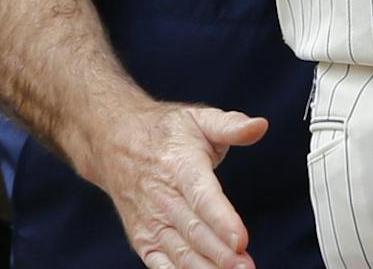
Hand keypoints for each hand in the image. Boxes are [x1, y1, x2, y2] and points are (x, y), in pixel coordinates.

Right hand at [82, 100, 268, 268]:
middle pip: (194, 231)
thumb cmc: (164, 132)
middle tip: (246, 267)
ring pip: (179, 252)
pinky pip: (160, 263)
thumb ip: (231, 125)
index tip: (242, 240)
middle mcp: (162, 197)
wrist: (112, 142)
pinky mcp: (142, 237)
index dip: (222, 220)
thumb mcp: (199, 118)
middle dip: (221, 254)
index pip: (202, 197)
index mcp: (180, 166)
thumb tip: (260, 126)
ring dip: (206, 268)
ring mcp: (150, 220)